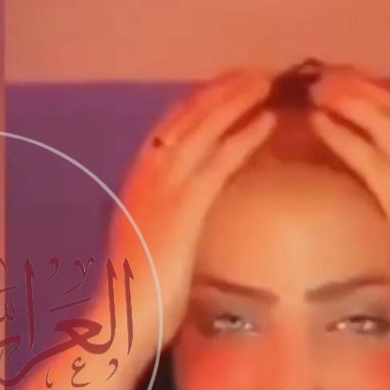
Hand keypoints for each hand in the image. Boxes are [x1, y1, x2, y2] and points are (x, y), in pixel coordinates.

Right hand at [111, 70, 274, 360]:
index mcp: (140, 178)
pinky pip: (219, 163)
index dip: (203, 98)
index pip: (173, 123)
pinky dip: (244, 136)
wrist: (121, 319)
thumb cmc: (141, 290)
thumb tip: (196, 201)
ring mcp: (164, 189)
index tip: (231, 82)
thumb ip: (171, 212)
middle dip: (224, 88)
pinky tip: (268, 120)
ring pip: (204, 128)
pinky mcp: (183, 210)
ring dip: (238, 98)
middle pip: (189, 114)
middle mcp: (148, 174)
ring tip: (268, 80)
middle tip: (257, 70)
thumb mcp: (152, 237)